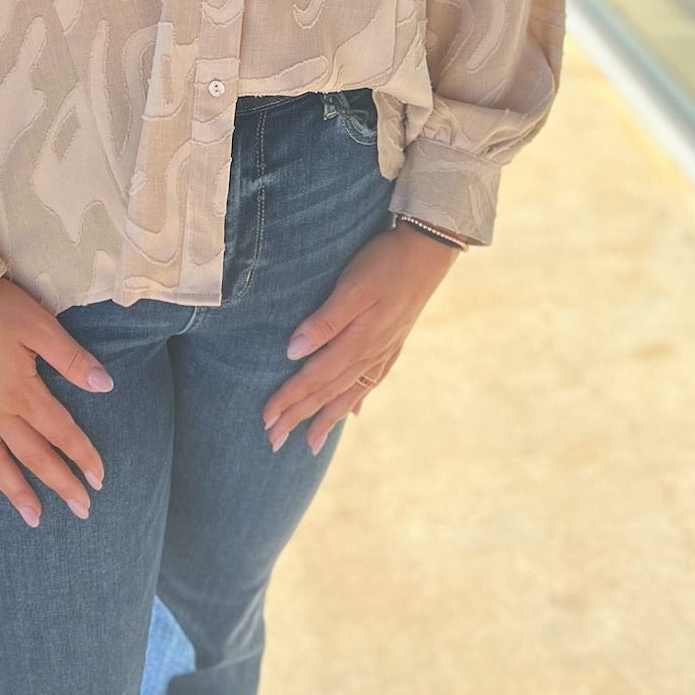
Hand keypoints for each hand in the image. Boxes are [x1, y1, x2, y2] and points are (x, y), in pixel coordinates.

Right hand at [0, 277, 113, 528]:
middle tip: (82, 511)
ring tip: (34, 517)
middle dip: (59, 484)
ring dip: (16, 491)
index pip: (60, 432)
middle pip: (33, 455)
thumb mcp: (39, 325)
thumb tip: (105, 385)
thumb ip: (70, 358)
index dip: (83, 456)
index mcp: (22, 391)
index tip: (100, 479)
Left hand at [261, 225, 459, 454]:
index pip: (313, 378)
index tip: (266, 418)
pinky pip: (369, 383)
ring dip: (326, 418)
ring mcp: (383, 352)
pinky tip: (351, 413)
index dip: (288, 398)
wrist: (428, 250)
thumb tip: (293, 352)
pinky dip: (356, 401)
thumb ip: (326, 321)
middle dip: (299, 417)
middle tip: (273, 442)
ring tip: (310, 444)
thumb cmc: (385, 262)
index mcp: (358, 341)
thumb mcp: (353, 286)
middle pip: (327, 392)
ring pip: (349, 393)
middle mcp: (370, 354)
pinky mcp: (392, 345)